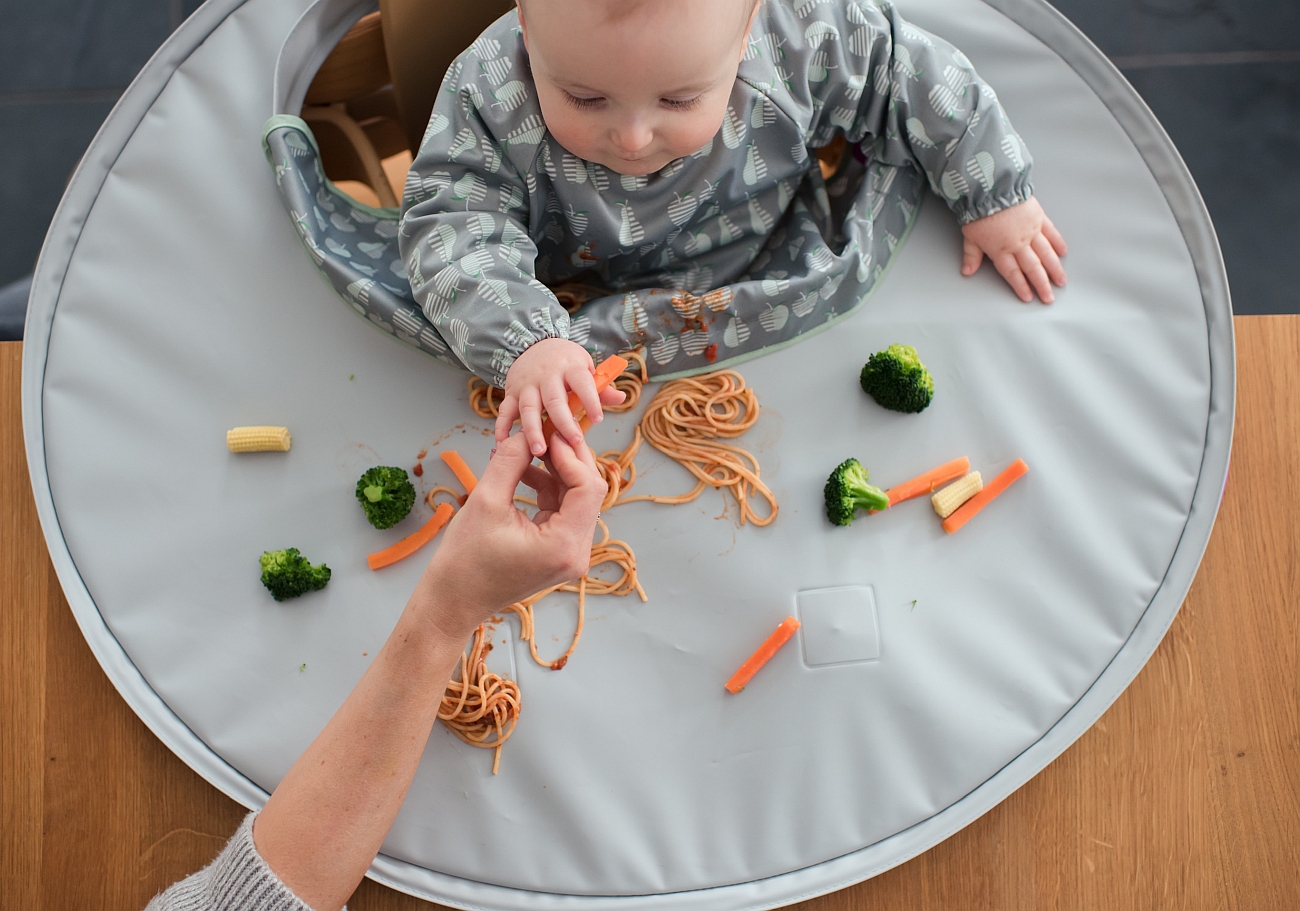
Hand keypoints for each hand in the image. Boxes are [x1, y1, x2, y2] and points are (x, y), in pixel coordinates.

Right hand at [413, 432, 605, 638]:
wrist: (453, 601)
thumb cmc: (464, 560)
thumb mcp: (486, 500)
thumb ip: (511, 460)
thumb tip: (528, 432)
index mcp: (563, 545)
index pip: (587, 487)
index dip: (570, 454)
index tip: (548, 432)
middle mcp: (576, 553)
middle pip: (588, 493)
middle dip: (568, 458)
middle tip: (545, 431)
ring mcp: (569, 555)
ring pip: (576, 499)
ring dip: (557, 471)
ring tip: (530, 448)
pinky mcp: (558, 552)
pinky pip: (563, 511)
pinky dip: (548, 488)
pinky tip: (525, 471)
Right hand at [495, 337, 625, 455]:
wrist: (534, 343)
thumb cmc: (565, 361)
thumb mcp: (585, 366)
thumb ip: (600, 387)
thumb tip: (621, 398)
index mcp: (570, 367)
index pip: (582, 383)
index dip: (590, 400)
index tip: (598, 419)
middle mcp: (546, 375)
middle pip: (554, 400)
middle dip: (563, 423)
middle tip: (573, 443)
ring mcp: (526, 385)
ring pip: (528, 409)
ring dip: (533, 431)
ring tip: (539, 452)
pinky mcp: (511, 392)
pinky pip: (505, 411)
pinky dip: (503, 428)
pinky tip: (503, 444)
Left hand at [960, 197, 1067, 303]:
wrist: (992, 188)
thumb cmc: (979, 211)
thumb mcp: (970, 236)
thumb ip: (972, 255)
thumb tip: (967, 271)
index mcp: (1000, 250)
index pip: (1012, 273)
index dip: (1021, 286)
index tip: (1029, 297)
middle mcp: (1018, 243)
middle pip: (1032, 267)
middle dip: (1042, 284)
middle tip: (1049, 298)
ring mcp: (1031, 230)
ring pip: (1045, 253)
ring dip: (1054, 269)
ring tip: (1061, 281)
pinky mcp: (1038, 217)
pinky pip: (1051, 232)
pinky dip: (1058, 243)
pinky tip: (1063, 253)